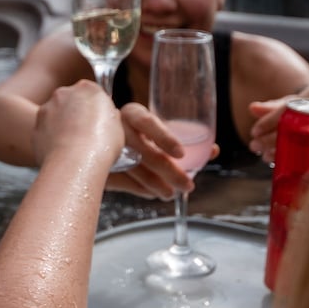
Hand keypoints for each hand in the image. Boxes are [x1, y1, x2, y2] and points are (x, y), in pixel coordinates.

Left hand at [32, 80, 123, 165]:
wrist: (75, 162)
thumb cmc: (101, 145)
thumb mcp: (118, 127)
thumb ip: (109, 116)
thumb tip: (106, 118)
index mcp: (88, 88)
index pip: (92, 93)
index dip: (95, 109)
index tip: (98, 122)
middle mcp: (64, 93)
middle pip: (71, 100)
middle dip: (76, 114)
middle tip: (86, 134)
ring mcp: (47, 109)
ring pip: (55, 115)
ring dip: (62, 125)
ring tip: (73, 146)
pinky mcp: (35, 126)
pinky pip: (45, 131)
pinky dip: (51, 138)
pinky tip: (61, 152)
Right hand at [103, 103, 218, 199]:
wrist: (94, 136)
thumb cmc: (138, 133)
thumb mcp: (158, 131)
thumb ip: (182, 140)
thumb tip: (214, 151)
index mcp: (133, 114)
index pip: (147, 121)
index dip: (164, 137)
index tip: (181, 154)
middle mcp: (115, 127)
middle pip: (142, 150)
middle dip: (167, 170)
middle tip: (187, 185)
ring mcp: (103, 146)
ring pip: (131, 168)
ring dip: (153, 183)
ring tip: (169, 193)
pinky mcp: (98, 164)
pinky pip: (120, 180)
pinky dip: (138, 188)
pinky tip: (151, 193)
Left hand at [248, 82, 308, 162]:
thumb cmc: (307, 109)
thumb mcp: (289, 105)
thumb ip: (271, 107)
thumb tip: (252, 108)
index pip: (291, 106)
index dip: (271, 120)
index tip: (254, 131)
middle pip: (297, 126)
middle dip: (271, 138)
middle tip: (255, 145)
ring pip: (303, 142)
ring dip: (280, 149)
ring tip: (262, 154)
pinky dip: (293, 159)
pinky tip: (279, 161)